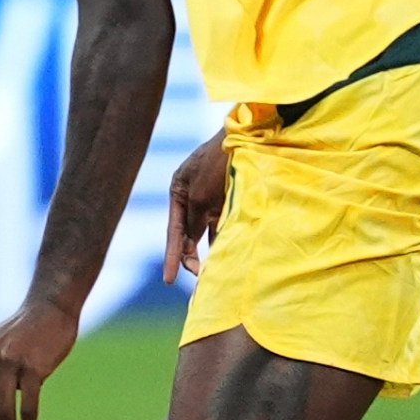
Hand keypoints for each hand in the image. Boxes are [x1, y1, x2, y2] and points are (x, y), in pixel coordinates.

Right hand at [162, 134, 229, 281]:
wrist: (249, 138)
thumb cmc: (220, 165)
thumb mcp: (200, 196)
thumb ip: (194, 222)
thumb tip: (191, 243)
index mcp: (179, 189)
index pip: (174, 231)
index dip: (173, 256)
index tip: (169, 280)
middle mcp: (193, 194)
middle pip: (189, 233)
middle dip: (192, 257)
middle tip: (200, 279)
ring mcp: (212, 196)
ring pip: (209, 231)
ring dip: (212, 250)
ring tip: (214, 272)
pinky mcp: (231, 197)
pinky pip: (225, 224)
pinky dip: (226, 238)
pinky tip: (230, 253)